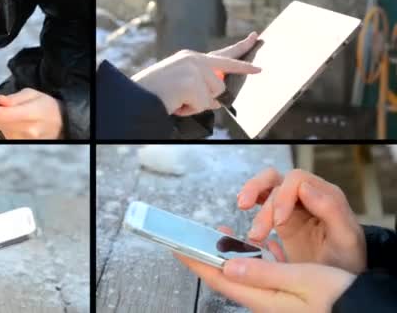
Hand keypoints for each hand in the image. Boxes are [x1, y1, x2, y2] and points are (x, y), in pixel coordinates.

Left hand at [0, 88, 62, 138]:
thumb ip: (14, 98)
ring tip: (7, 112)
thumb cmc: (47, 106)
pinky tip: (11, 120)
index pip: (0, 115)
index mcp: (30, 114)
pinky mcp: (20, 144)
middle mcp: (26, 130)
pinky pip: (3, 133)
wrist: (62, 123)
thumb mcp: (33, 94)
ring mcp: (23, 139)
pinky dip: (2, 125)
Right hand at [131, 32, 260, 115]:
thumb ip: (201, 86)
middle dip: (206, 98)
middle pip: (219, 86)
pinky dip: (190, 110)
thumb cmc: (154, 93)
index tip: (256, 39)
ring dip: (196, 105)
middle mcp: (194, 59)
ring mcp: (194, 70)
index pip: (222, 54)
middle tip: (183, 99)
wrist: (136, 97)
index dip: (242, 50)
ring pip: (214, 97)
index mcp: (190, 58)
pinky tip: (175, 104)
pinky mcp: (193, 82)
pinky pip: (203, 106)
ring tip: (175, 100)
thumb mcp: (180, 84)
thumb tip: (218, 100)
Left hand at [176, 252, 354, 312]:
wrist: (363, 310)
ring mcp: (274, 299)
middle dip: (209, 256)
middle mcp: (264, 300)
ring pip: (244, 273)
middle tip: (195, 239)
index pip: (219, 278)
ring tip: (222, 237)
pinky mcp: (285, 295)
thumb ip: (264, 274)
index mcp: (264, 299)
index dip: (197, 262)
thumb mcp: (302, 281)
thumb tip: (229, 264)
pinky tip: (259, 248)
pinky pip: (262, 274)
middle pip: (227, 276)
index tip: (179, 248)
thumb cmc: (338, 299)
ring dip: (230, 255)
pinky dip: (256, 259)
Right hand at [238, 168, 365, 273]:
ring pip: (266, 184)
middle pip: (277, 178)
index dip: (283, 197)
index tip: (278, 223)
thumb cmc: (345, 260)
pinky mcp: (279, 214)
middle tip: (246, 210)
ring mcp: (291, 203)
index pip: (297, 180)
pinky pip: (261, 198)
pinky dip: (250, 199)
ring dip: (251, 194)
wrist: (336, 280)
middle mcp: (307, 194)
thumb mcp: (346, 239)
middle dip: (258, 192)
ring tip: (242, 209)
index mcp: (325, 195)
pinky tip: (243, 209)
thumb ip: (331, 210)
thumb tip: (305, 188)